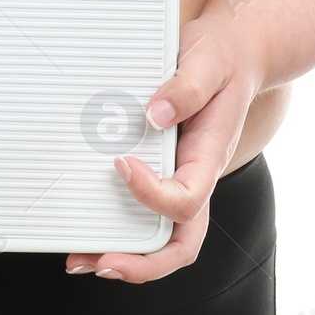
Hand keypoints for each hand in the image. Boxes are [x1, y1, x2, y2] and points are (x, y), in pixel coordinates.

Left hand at [65, 12, 263, 282]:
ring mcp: (179, 177)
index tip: (121, 164)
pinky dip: (117, 227)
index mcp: (209, 155)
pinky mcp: (162, 169)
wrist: (235, 53)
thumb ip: (186, 87)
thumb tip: (155, 114)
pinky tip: (86, 222)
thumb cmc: (223, 58)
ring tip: (79, 258)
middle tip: (97, 262)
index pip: (188, 198)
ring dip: (123, 255)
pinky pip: (144, 211)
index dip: (152, 194)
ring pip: (160, 236)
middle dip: (140, 261)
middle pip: (179, 243)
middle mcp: (195, 175)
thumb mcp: (208, 60)